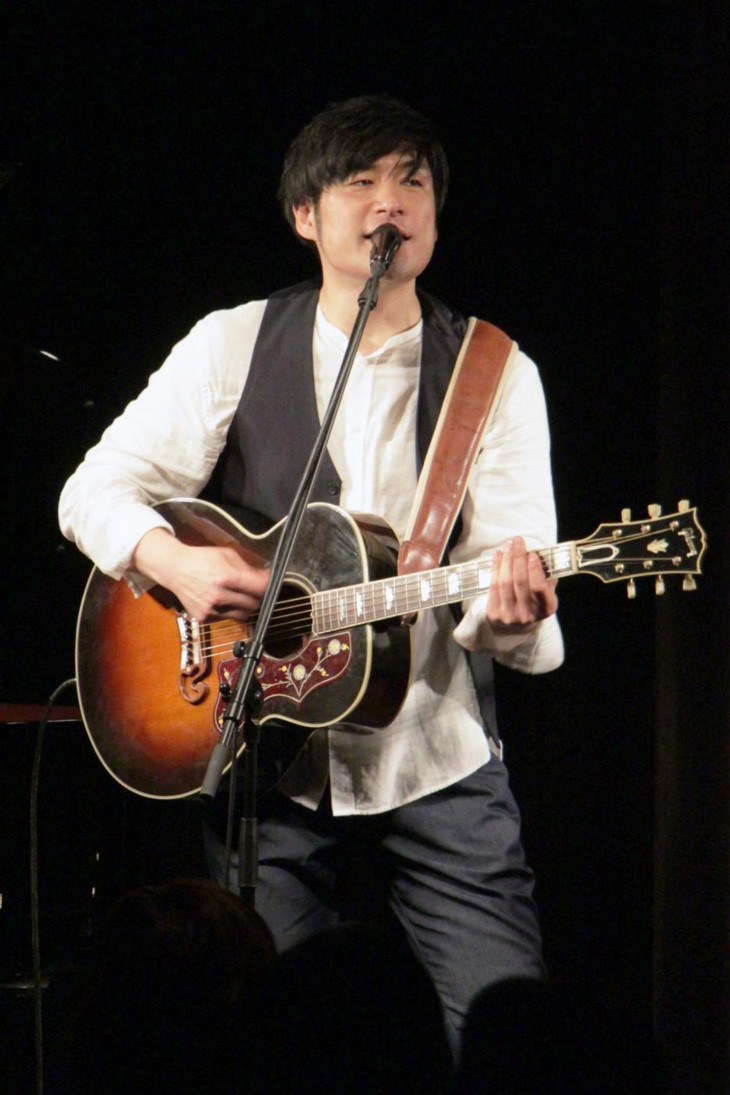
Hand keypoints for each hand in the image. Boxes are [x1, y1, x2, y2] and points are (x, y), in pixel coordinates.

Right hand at [133, 528, 269, 621]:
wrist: (174, 570)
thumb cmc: (203, 559)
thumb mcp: (227, 554)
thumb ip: (249, 567)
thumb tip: (268, 577)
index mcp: (226, 577)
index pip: (259, 588)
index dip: (269, 586)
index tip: (272, 583)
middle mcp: (218, 596)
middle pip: (254, 604)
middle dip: (259, 596)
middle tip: (257, 589)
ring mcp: (210, 610)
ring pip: (243, 615)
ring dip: (246, 606)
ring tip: (241, 595)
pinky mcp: (204, 619)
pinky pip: (228, 618)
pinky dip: (231, 610)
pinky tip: (224, 600)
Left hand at [487, 535, 557, 632]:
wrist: (516, 628)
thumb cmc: (534, 604)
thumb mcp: (547, 594)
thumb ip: (547, 577)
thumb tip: (542, 555)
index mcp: (546, 609)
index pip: (539, 588)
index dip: (534, 569)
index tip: (532, 554)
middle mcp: (527, 614)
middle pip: (520, 582)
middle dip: (518, 558)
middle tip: (517, 541)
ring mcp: (509, 615)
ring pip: (505, 582)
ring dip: (506, 560)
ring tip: (508, 546)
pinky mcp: (494, 613)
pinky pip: (493, 586)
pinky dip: (496, 568)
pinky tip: (499, 555)